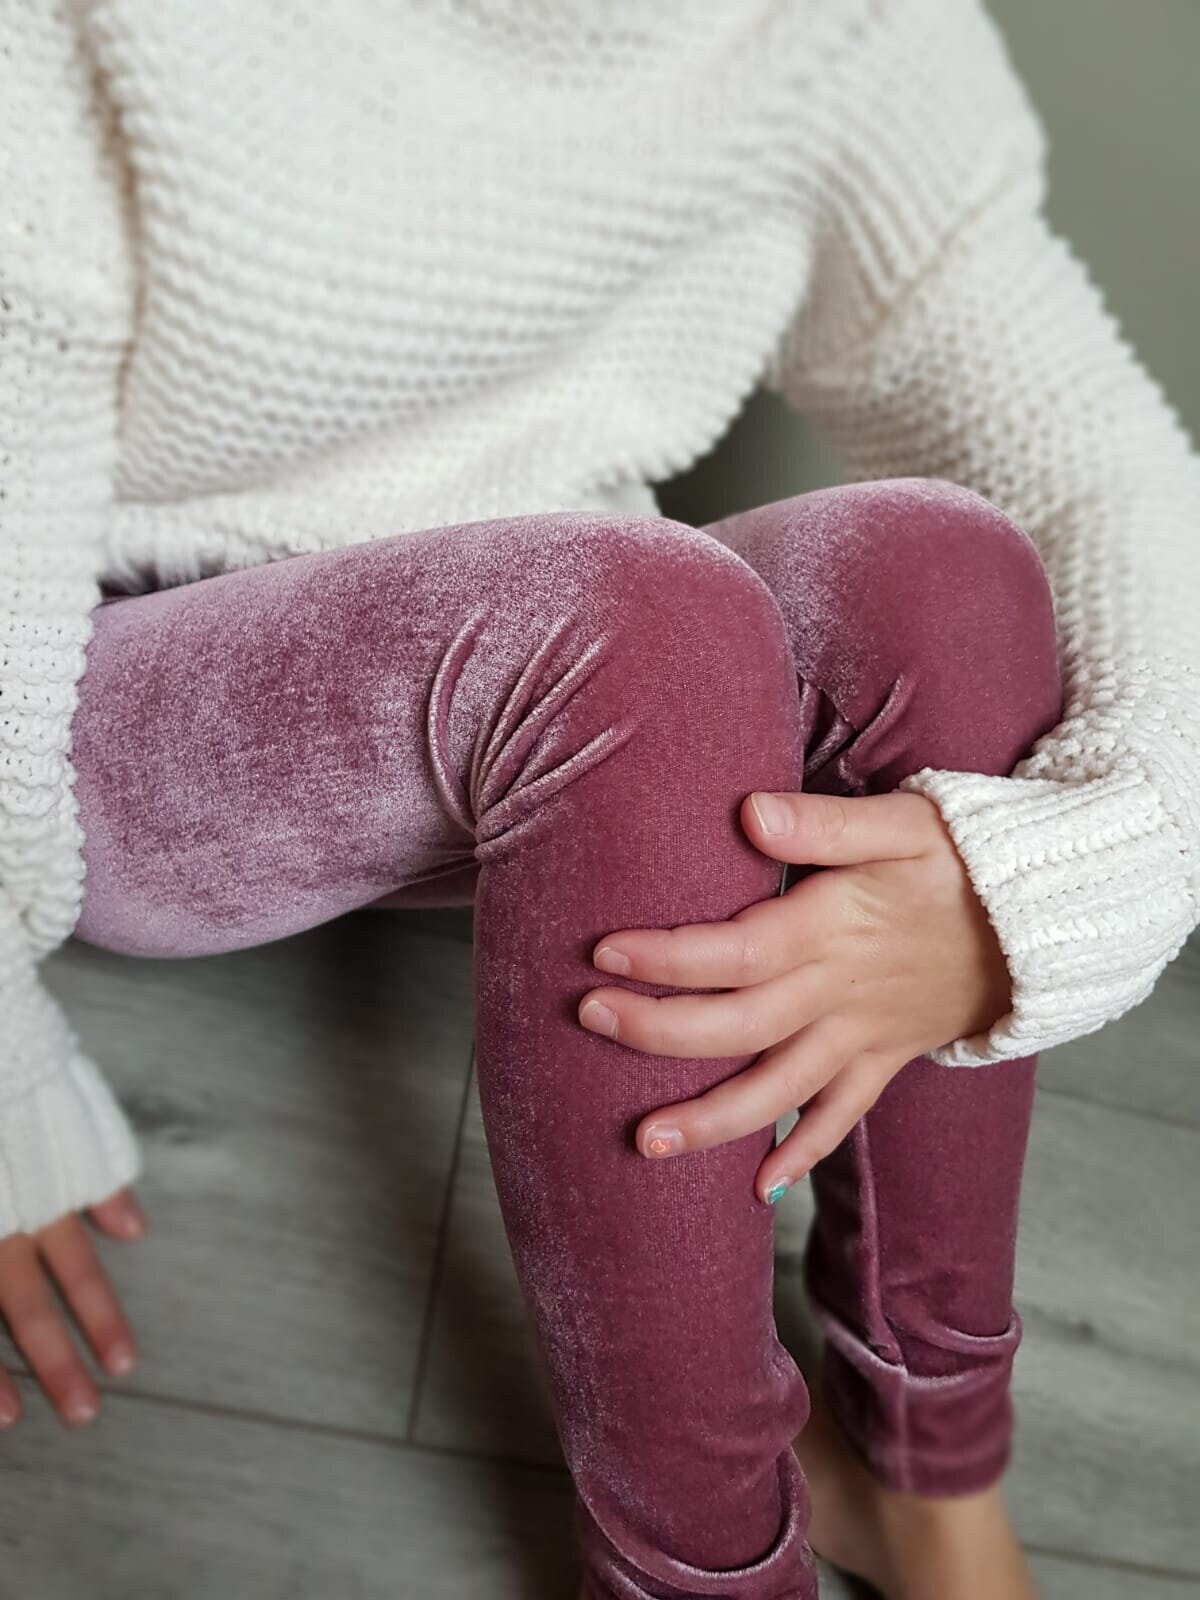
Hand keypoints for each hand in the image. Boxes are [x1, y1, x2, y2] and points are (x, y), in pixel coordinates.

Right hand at [0, 1186, 146, 1427]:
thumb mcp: (62, 1134)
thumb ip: (97, 1181)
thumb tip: (137, 1231)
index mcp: (38, 1196)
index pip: (77, 1269)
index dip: (99, 1316)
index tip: (123, 1366)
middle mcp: (3, 1228)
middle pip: (28, 1306)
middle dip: (55, 1362)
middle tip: (84, 1414)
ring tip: (9, 1420)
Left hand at [578, 790, 1012, 1203]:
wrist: (1043, 923)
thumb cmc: (963, 860)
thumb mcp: (903, 823)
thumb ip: (825, 824)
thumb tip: (750, 812)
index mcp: (832, 931)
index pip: (735, 951)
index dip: (667, 958)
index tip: (603, 955)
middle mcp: (838, 994)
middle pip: (738, 1026)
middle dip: (659, 1032)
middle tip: (588, 1021)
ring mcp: (862, 1037)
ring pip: (778, 1090)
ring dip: (712, 1121)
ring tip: (645, 1145)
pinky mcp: (884, 1059)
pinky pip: (842, 1118)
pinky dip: (803, 1153)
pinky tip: (760, 1188)